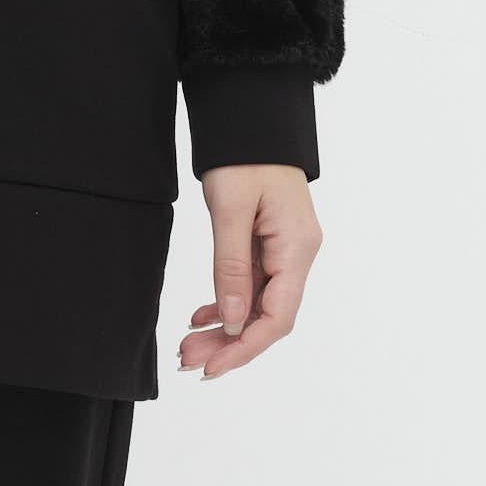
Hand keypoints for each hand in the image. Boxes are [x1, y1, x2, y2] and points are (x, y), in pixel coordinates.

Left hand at [179, 163, 320, 379]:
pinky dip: (228, 302)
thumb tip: (233, 320)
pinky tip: (202, 317)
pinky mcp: (271, 245)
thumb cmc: (244, 156)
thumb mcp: (230, 210)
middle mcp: (298, 254)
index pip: (278, 316)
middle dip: (229, 343)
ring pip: (257, 304)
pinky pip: (253, 285)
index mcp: (297, 247)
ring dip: (225, 327)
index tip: (213, 366)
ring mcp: (286, 250)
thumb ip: (231, 268)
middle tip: (187, 358)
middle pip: (268, 316)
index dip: (246, 347)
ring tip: (188, 345)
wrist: (252, 120)